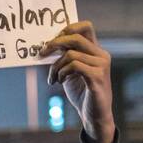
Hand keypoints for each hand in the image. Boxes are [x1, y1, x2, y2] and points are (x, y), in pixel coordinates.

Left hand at [39, 20, 114, 142]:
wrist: (93, 116)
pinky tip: (59, 81)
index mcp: (96, 51)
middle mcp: (101, 55)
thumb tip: (47, 45)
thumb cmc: (81, 93)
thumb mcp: (69, 71)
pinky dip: (62, 72)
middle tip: (41, 53)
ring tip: (54, 78)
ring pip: (71, 54)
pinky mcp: (97, 77)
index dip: (68, 28)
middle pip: (76, 37)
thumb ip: (64, 57)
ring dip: (56, 66)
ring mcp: (101, 66)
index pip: (86, 27)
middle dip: (54, 43)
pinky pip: (74, 66)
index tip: (53, 40)